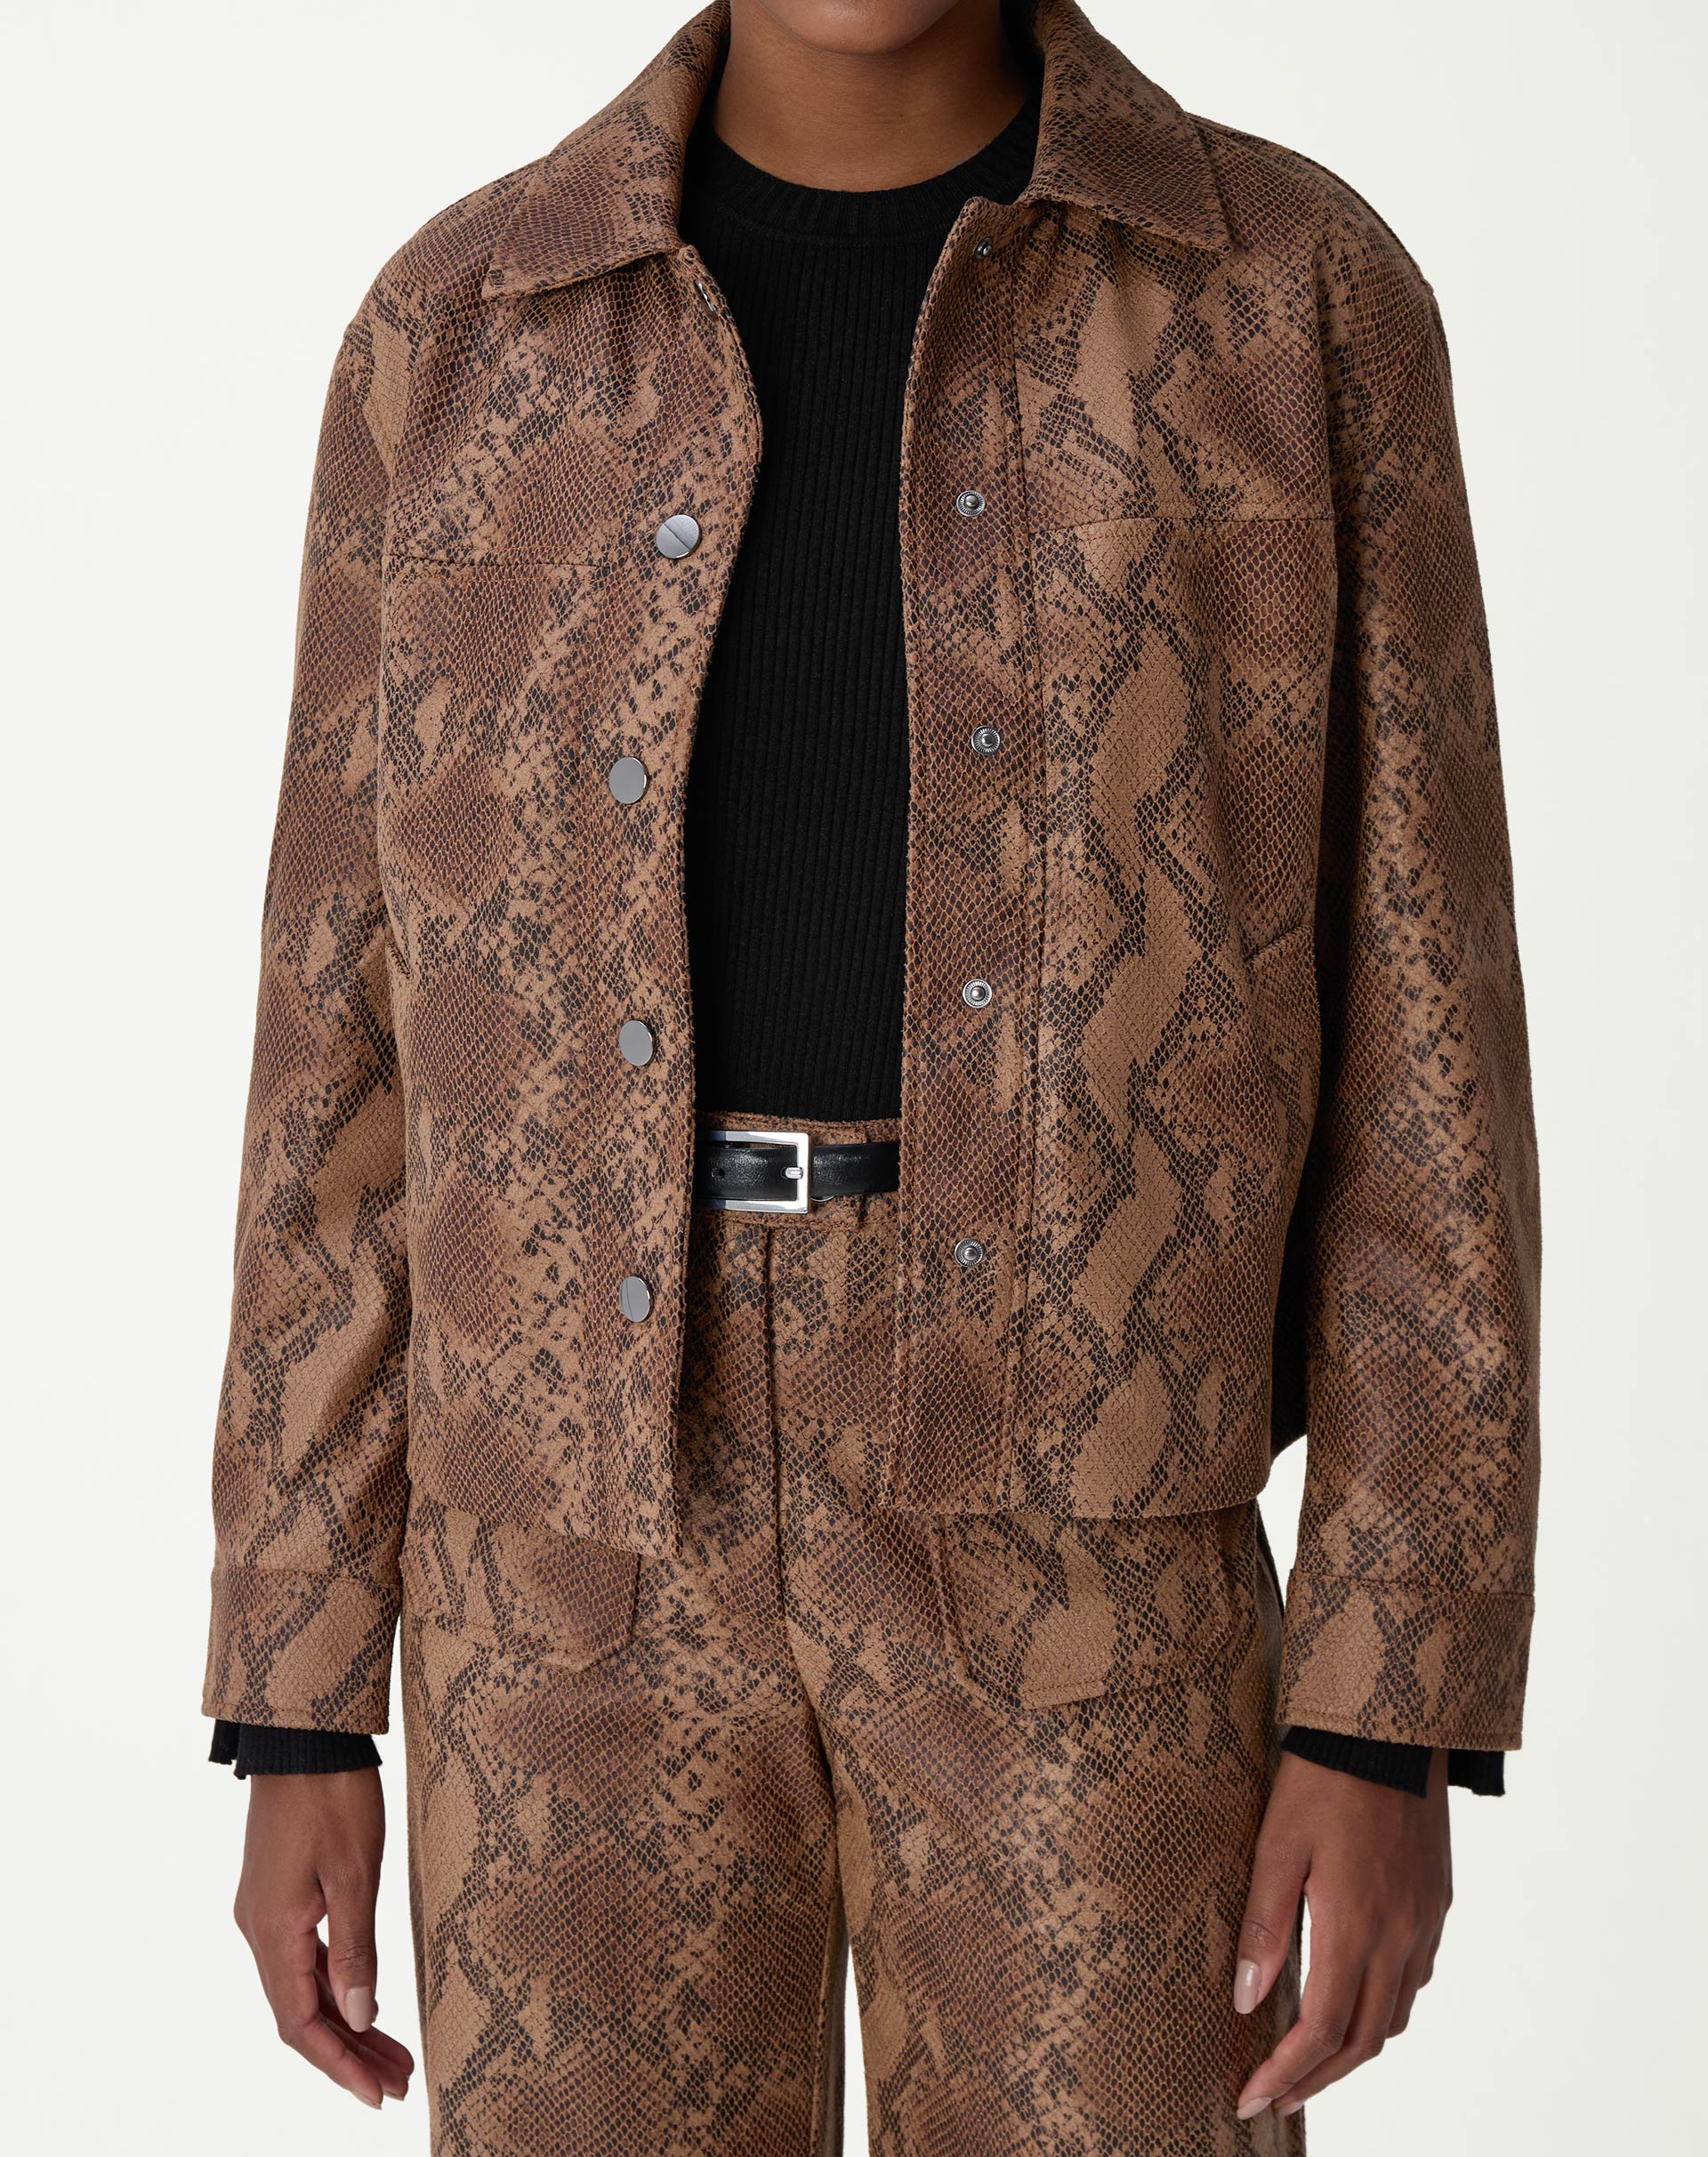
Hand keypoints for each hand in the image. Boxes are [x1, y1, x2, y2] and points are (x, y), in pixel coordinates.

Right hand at [232, 1769, 414, 2109]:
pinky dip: (336, 1986)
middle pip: (301, 2013)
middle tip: (400, 2081)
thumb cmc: (333, 1796)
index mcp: (273, 1931)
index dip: (338, 2065)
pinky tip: (364, 1999)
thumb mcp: (354, 1873)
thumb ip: (355, 1948)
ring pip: (304, 1987)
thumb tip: (358, 2015)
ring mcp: (267, 1912)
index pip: (300, 2023)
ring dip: (346, 2022)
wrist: (303, 1735)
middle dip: (349, 2052)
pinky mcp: (279, 1893)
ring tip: (394, 2054)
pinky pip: (305, 1958)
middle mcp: (259, 1930)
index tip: (378, 2094)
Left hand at [1232, 1747, 1450, 2122]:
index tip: (1253, 2101)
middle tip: (1276, 2098)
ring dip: (1351, 2051)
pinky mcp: (1437, 1904)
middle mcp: (1399, 1938)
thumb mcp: (1276, 1845)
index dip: (1286, 2074)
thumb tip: (1246, 2000)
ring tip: (1309, 2062)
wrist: (1390, 1731)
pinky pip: (1414, 1980)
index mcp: (1354, 1928)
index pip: (1321, 2031)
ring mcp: (1425, 1924)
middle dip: (1316, 2079)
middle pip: (1362, 2041)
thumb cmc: (1324, 1781)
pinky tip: (1353, 2001)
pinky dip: (1381, 2010)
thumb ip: (1263, 1926)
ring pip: (1393, 2017)